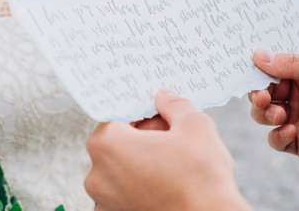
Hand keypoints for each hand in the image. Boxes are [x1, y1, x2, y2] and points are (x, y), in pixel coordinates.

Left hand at [85, 90, 250, 210]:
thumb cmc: (200, 178)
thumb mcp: (194, 125)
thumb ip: (174, 105)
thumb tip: (164, 98)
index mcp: (107, 145)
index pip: (117, 115)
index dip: (142, 112)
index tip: (159, 113)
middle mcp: (97, 175)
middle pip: (117, 142)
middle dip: (144, 136)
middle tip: (173, 137)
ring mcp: (105, 201)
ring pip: (122, 168)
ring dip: (144, 161)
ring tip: (174, 162)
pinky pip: (126, 191)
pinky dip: (143, 184)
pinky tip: (168, 183)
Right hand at [250, 50, 298, 173]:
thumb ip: (295, 63)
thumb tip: (259, 55)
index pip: (272, 68)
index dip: (259, 68)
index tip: (249, 68)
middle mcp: (298, 95)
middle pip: (263, 92)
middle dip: (257, 93)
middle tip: (262, 95)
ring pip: (264, 115)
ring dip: (263, 113)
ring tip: (279, 113)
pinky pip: (276, 140)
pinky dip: (276, 136)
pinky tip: (290, 130)